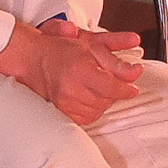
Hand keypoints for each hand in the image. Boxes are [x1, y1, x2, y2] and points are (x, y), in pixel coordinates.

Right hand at [0, 16, 143, 128]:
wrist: (32, 60)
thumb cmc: (58, 51)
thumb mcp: (92, 48)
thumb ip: (115, 63)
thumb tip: (135, 73)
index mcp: (80, 71)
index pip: (113, 87)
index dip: (126, 89)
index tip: (131, 88)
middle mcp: (71, 90)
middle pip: (107, 100)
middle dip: (113, 93)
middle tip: (110, 83)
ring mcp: (64, 104)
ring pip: (98, 111)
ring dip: (103, 101)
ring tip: (96, 88)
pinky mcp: (61, 113)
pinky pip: (86, 119)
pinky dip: (92, 110)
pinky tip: (88, 98)